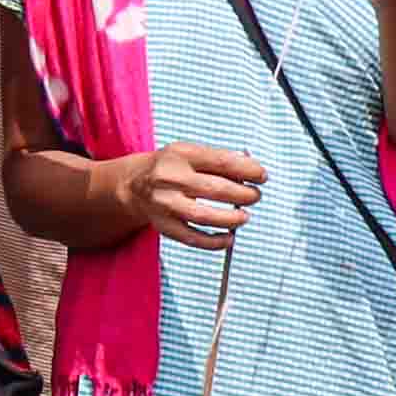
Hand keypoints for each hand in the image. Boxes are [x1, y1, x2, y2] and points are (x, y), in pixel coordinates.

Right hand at [127, 143, 265, 248]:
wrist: (133, 185)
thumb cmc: (171, 168)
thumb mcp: (190, 153)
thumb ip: (218, 161)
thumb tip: (252, 174)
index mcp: (181, 154)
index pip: (222, 162)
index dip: (248, 170)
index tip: (262, 176)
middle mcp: (170, 178)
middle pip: (216, 189)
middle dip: (244, 195)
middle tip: (255, 196)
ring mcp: (165, 203)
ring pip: (205, 216)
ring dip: (232, 219)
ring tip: (244, 217)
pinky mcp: (164, 225)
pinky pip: (193, 238)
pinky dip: (215, 241)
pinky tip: (229, 238)